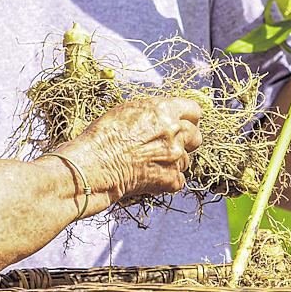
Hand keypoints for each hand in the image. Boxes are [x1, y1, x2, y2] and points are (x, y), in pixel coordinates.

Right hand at [58, 96, 201, 200]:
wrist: (94, 167)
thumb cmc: (102, 137)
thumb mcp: (127, 111)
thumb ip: (153, 112)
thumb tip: (164, 116)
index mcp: (165, 111)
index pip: (194, 111)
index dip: (188, 118)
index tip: (183, 123)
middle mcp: (175, 132)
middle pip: (196, 136)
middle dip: (186, 141)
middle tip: (168, 146)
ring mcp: (175, 157)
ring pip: (186, 160)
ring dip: (174, 162)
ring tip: (150, 163)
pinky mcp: (171, 179)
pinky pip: (179, 180)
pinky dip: (168, 181)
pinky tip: (150, 177)